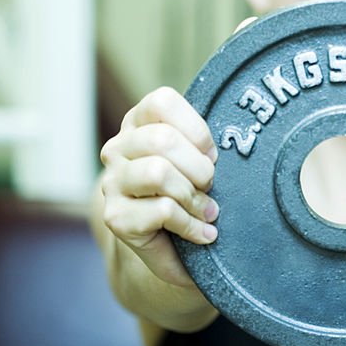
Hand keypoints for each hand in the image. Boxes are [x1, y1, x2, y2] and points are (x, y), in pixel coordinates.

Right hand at [99, 86, 219, 287]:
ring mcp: (112, 182)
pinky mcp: (115, 217)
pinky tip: (202, 233)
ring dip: (193, 196)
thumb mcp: (193, 159)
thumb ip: (200, 142)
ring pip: (158, 172)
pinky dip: (191, 224)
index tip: (211, 155)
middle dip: (199, 167)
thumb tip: (234, 139)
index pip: (162, 102)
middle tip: (210, 186)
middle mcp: (117, 148)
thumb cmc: (187, 191)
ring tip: (207, 211)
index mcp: (138, 122)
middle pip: (163, 139)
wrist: (165, 244)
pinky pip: (161, 210)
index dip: (196, 129)